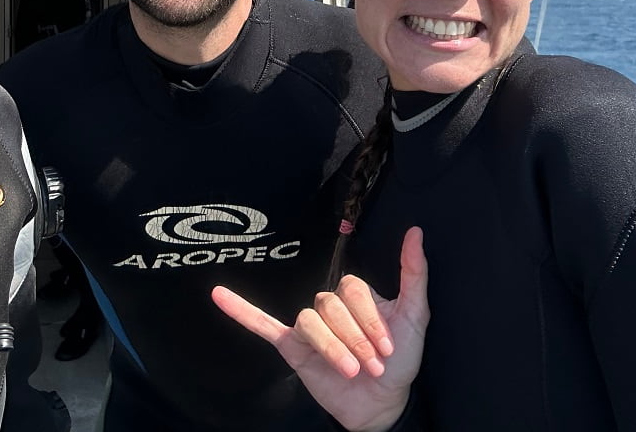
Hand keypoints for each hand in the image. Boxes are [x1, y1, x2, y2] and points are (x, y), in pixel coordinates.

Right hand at [212, 226, 427, 431]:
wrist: (382, 403)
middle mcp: (330, 305)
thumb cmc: (400, 359)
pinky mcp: (292, 347)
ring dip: (331, 348)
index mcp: (355, 294)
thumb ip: (414, 273)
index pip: (351, 289)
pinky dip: (241, 310)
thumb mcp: (415, 316)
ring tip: (350, 371)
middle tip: (372, 365)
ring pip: (309, 321)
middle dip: (354, 339)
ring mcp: (309, 325)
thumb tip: (416, 232)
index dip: (369, 319)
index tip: (388, 348)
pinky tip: (219, 295)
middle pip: (329, 305)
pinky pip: (262, 324)